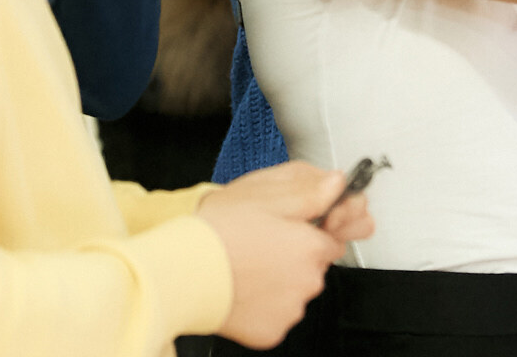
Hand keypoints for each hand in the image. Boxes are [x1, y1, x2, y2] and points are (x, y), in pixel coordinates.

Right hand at [199, 162, 372, 347]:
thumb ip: (309, 191)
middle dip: (293, 255)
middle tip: (259, 244)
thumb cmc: (217, 232)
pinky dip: (263, 304)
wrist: (181, 273)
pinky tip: (242, 287)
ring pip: (294, 290)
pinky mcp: (271, 331)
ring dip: (279, 279)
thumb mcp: (265, 196)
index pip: (330, 239)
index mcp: (311, 246)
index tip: (286, 230)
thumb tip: (335, 186)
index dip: (308, 232)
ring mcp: (290, 309)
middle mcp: (308, 281)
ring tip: (246, 264)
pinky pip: (276, 314)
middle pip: (313, 266)